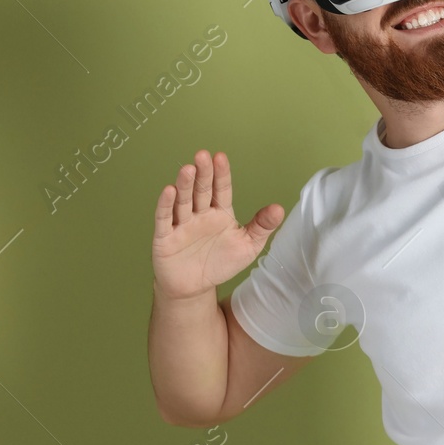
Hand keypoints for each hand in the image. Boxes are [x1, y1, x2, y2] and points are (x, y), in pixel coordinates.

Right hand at [152, 150, 283, 300]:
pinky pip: (165, 219)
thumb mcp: (248, 246)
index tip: (221, 157)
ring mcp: (182, 224)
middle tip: (203, 156)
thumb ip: (261, 227)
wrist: (194, 288)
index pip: (222, 189)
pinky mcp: (166, 237)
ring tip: (188, 169)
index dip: (221, 174)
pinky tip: (169, 191)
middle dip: (203, 174)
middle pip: (202, 191)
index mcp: (221, 213)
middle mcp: (200, 214)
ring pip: (183, 201)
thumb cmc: (220, 263)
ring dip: (185, 185)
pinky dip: (166, 205)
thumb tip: (278, 208)